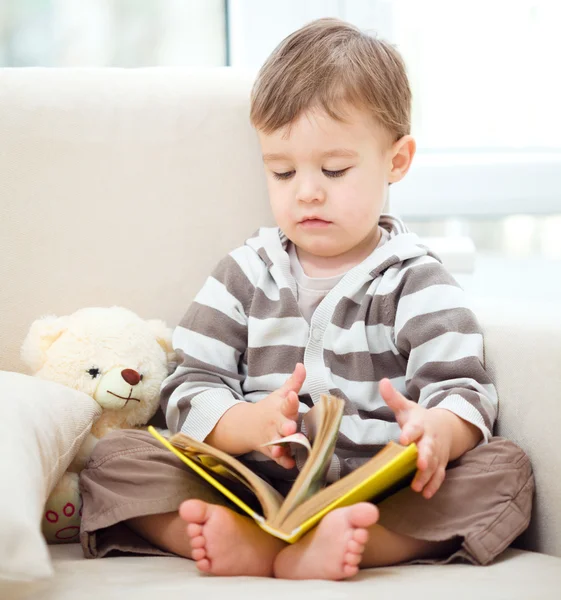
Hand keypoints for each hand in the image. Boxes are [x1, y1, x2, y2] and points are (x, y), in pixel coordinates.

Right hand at [253, 363, 305, 468]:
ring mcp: (273, 438)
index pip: (287, 403)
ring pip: (278, 444)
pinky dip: (283, 462)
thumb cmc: (269, 409)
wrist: (246, 426)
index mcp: (279, 408)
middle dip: (286, 428)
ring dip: (281, 446)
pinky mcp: (272, 452)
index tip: (293, 396)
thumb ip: (294, 382)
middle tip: (291, 428)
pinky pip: (279, 459)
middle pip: (282, 426)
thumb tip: (302, 364)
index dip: (290, 401)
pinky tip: (290, 464)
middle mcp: (276, 424)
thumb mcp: (280, 394)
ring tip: (283, 449)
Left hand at [379, 378, 452, 498]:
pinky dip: (433, 485)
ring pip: (434, 465)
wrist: (446, 427)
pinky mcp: (440, 464)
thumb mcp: (406, 407)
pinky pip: (439, 476)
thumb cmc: (419, 418)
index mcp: (420, 424)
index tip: (403, 439)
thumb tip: (382, 381)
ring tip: (416, 486)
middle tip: (419, 464)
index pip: (415, 428)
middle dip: (425, 456)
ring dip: (426, 475)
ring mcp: (437, 453)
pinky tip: (425, 494)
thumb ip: (393, 397)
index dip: (409, 433)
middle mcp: (430, 439)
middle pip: (429, 448)